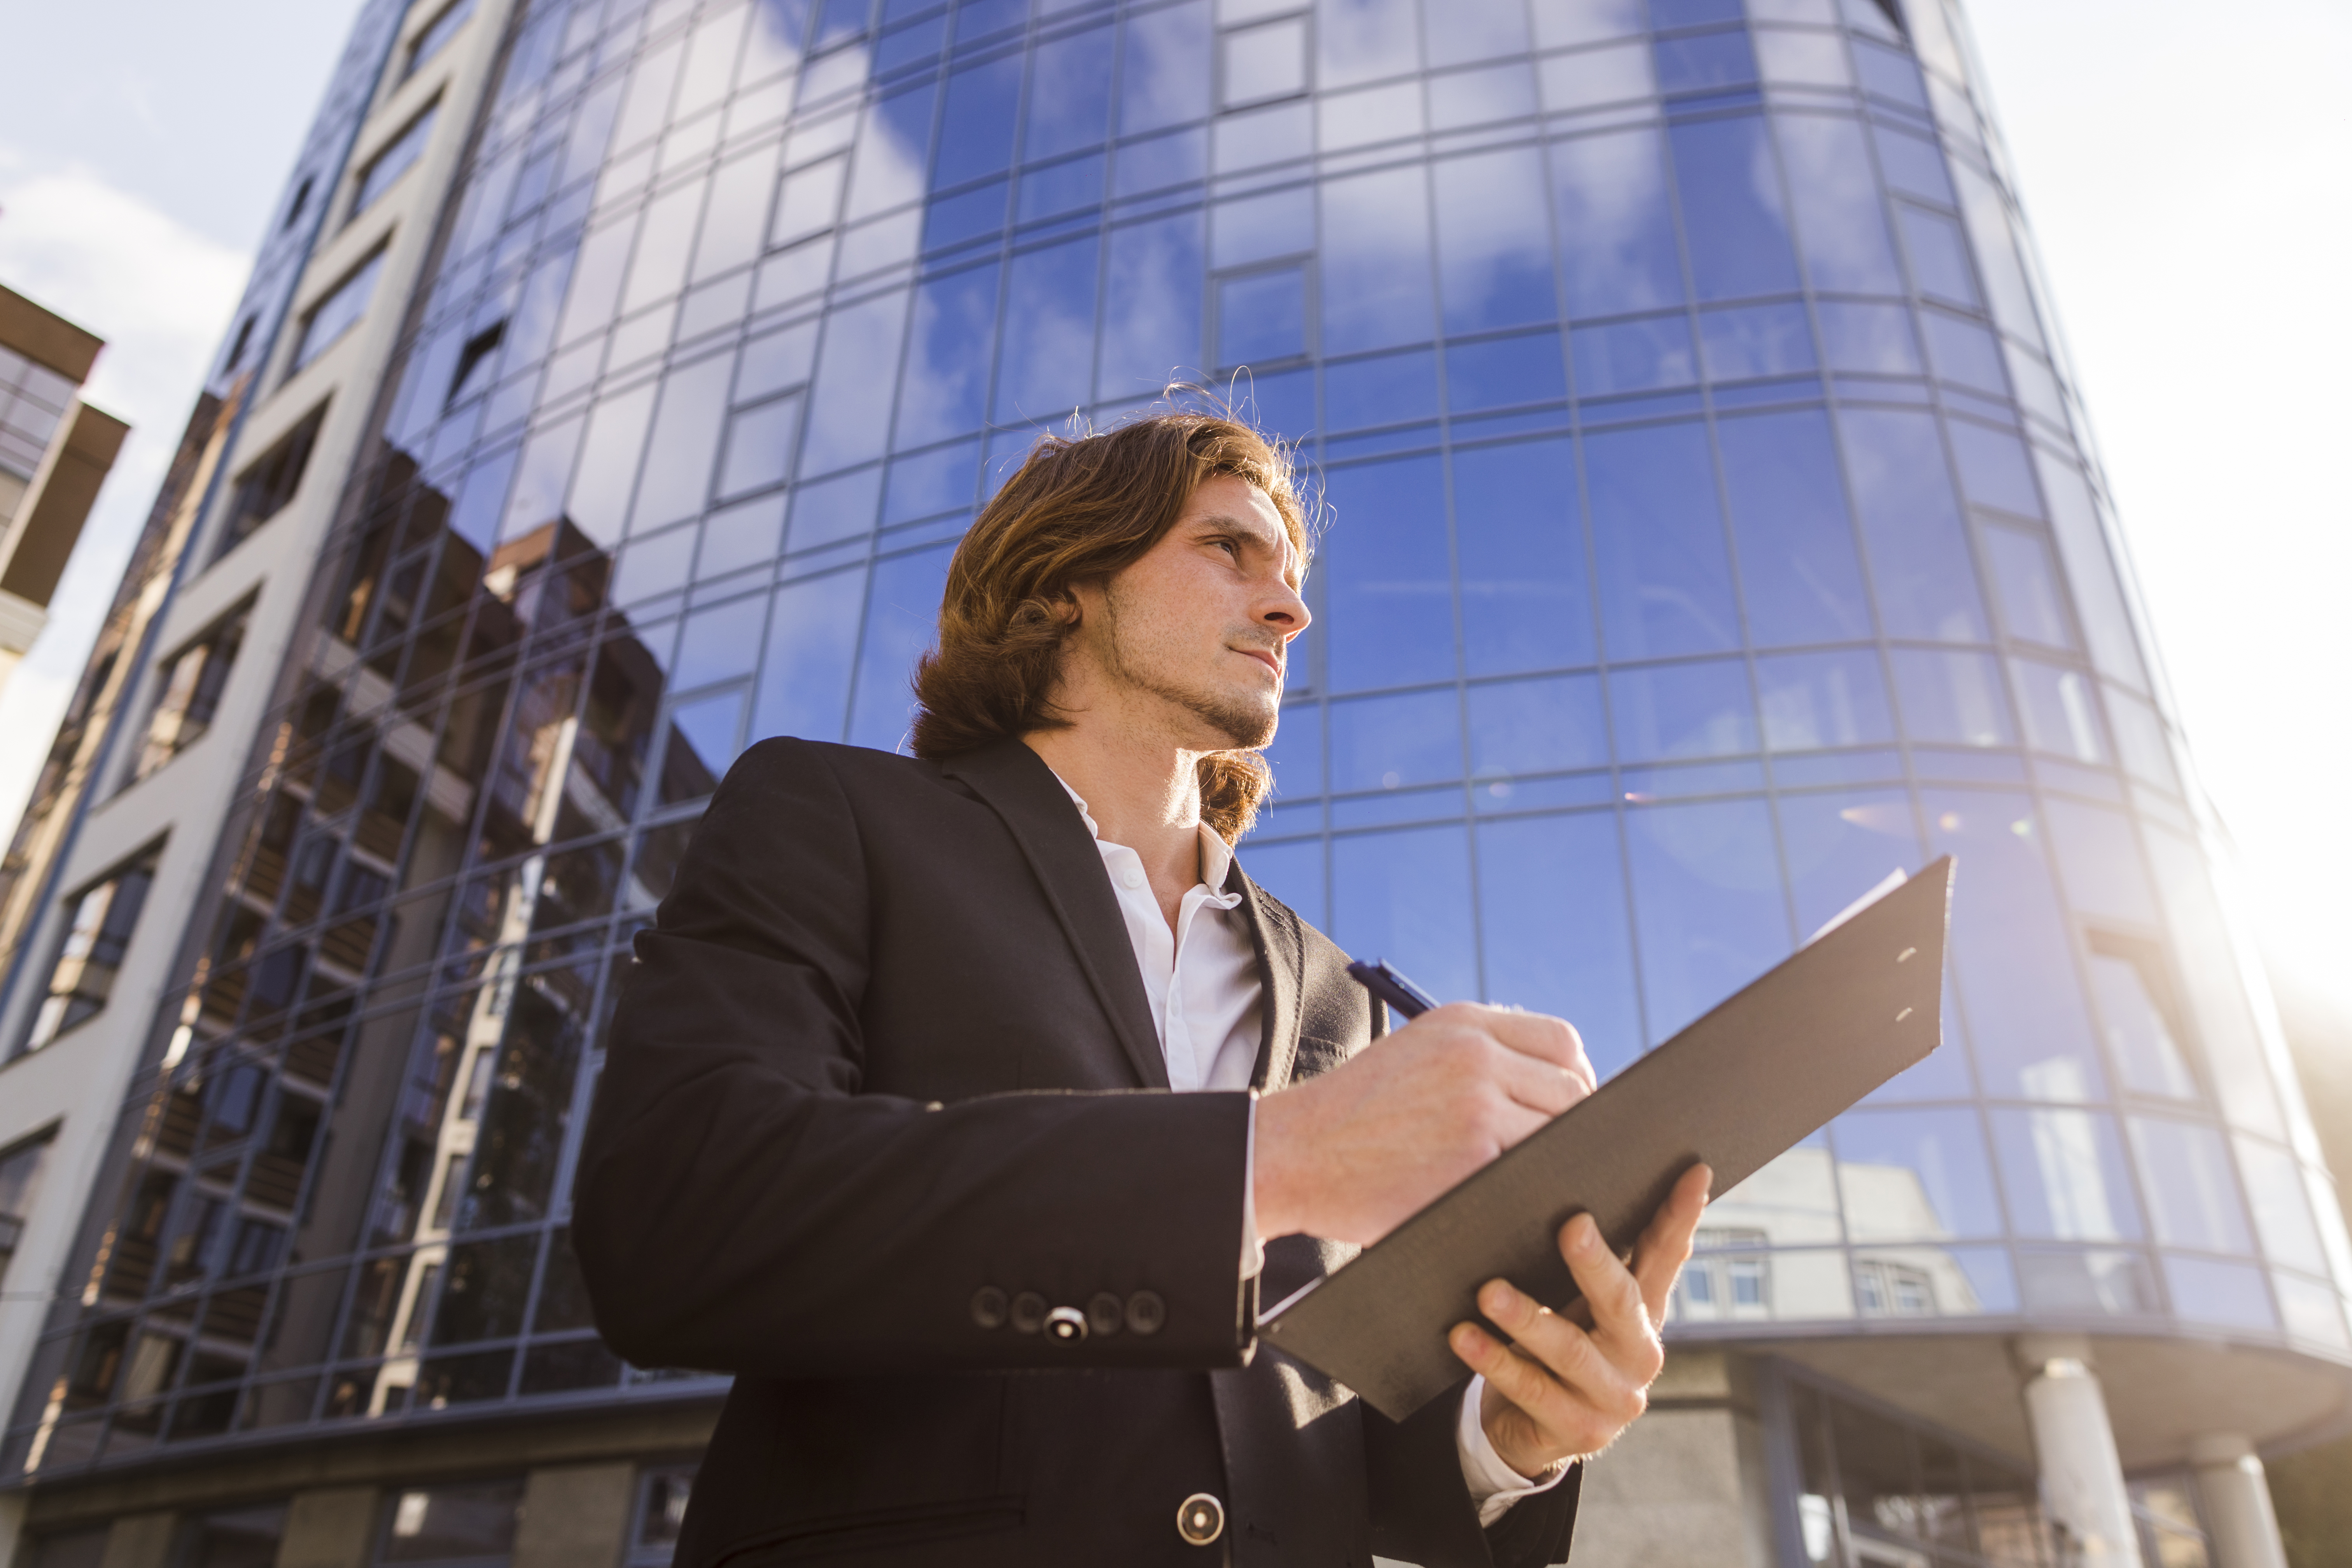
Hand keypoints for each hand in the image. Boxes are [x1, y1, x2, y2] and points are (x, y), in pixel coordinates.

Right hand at [1253, 1003, 1594, 1245]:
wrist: (1292, 1153)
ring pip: (1560, 1133)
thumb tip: (1546, 1084)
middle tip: (1550, 1159)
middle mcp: (1475, 1053)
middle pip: (1572, 1088)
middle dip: (1569, 1126)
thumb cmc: (1351, 1115)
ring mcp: (1477, 1103)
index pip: (1561, 1041)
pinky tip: (1508, 1199)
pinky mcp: (1473, 1155)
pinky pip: (1534, 1171)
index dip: (1576, 1080)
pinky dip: (1529, 1189)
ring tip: (1527, 1181)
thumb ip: (1477, 1056)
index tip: (1566, 1112)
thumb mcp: (1414, 1054)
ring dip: (1551, 1161)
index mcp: (1463, 1022)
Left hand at [1451, 1162, 1711, 1478]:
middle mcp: (1640, 1353)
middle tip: (1570, 1224)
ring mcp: (1615, 1398)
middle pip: (1621, 1299)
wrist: (1537, 1428)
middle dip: (1595, 1262)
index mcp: (1646, 1311)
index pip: (1667, 1255)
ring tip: (1487, 1292)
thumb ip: (1590, 1259)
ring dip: (1526, 1317)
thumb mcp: (1580, 1302)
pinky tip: (1463, 1336)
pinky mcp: (1578, 1430)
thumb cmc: (1559, 1342)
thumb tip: (1565, 1183)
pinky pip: (1530, 1389)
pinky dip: (1494, 1360)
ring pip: (1569, 1350)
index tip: (1694, 1170)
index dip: (1683, 1215)